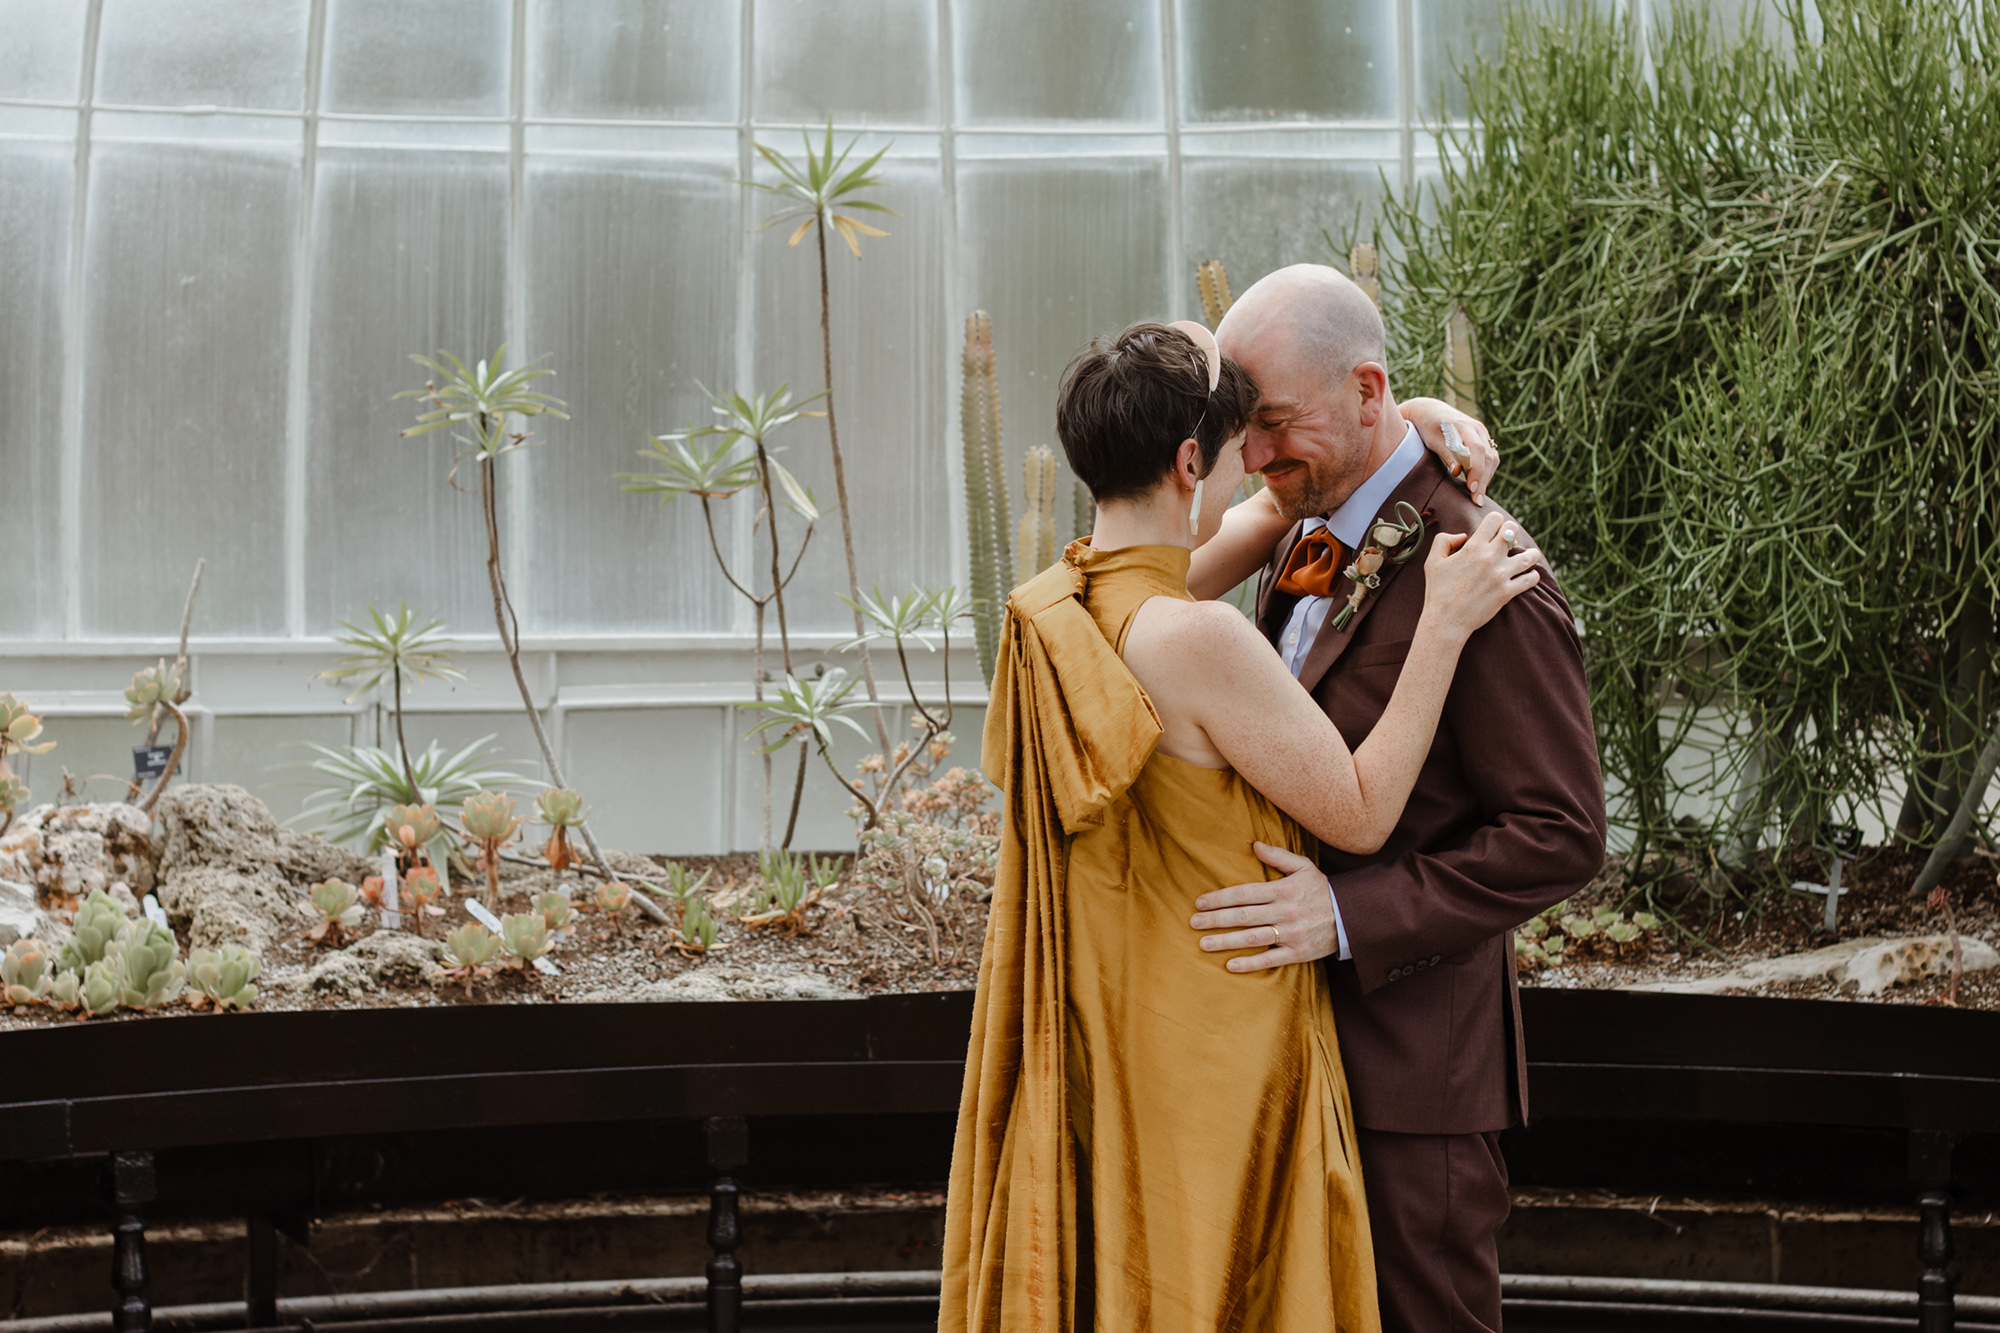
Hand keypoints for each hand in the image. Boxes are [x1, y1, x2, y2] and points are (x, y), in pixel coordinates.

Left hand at [1190, 842, 1339, 972]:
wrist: (1352, 917)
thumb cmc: (1323, 890)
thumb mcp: (1304, 867)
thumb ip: (1278, 856)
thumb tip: (1254, 845)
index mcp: (1283, 890)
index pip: (1245, 893)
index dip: (1221, 897)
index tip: (1200, 902)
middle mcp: (1285, 911)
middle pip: (1244, 916)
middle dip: (1216, 919)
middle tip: (1193, 922)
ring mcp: (1291, 933)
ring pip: (1253, 938)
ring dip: (1226, 941)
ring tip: (1203, 943)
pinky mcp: (1298, 952)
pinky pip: (1270, 959)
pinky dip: (1250, 963)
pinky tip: (1230, 965)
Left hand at [1400, 397, 1497, 502]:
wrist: (1430, 411)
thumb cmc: (1428, 426)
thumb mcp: (1432, 440)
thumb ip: (1446, 454)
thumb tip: (1457, 472)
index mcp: (1464, 426)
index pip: (1478, 450)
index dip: (1477, 470)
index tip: (1471, 488)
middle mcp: (1478, 429)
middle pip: (1489, 457)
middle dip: (1484, 480)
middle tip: (1476, 500)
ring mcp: (1482, 433)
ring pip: (1493, 458)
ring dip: (1486, 478)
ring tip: (1477, 497)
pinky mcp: (1483, 439)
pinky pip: (1490, 457)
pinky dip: (1486, 472)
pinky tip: (1478, 485)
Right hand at [1420, 510, 1540, 644]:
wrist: (1446, 620)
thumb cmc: (1438, 591)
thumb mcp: (1432, 561)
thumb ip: (1444, 540)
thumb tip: (1463, 536)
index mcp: (1473, 547)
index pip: (1495, 519)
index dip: (1495, 521)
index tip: (1494, 530)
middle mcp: (1489, 558)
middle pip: (1513, 530)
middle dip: (1512, 532)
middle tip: (1509, 542)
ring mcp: (1500, 575)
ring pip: (1529, 556)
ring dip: (1531, 554)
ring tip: (1530, 556)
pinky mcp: (1507, 592)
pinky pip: (1530, 579)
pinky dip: (1532, 576)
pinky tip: (1529, 576)